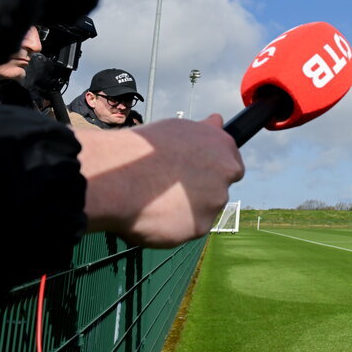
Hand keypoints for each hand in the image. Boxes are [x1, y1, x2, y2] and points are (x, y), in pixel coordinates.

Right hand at [77, 114, 244, 246]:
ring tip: (154, 200)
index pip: (232, 166)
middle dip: (198, 193)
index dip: (211, 173)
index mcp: (223, 148)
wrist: (120, 177)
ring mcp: (215, 202)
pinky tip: (152, 215)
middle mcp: (226, 175)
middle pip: (218, 191)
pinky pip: (187, 230)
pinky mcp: (200, 227)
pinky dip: (172, 226)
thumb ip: (204, 132)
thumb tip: (218, 121)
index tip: (192, 175)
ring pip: (202, 211)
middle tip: (168, 189)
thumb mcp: (177, 129)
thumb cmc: (144, 149)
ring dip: (184, 210)